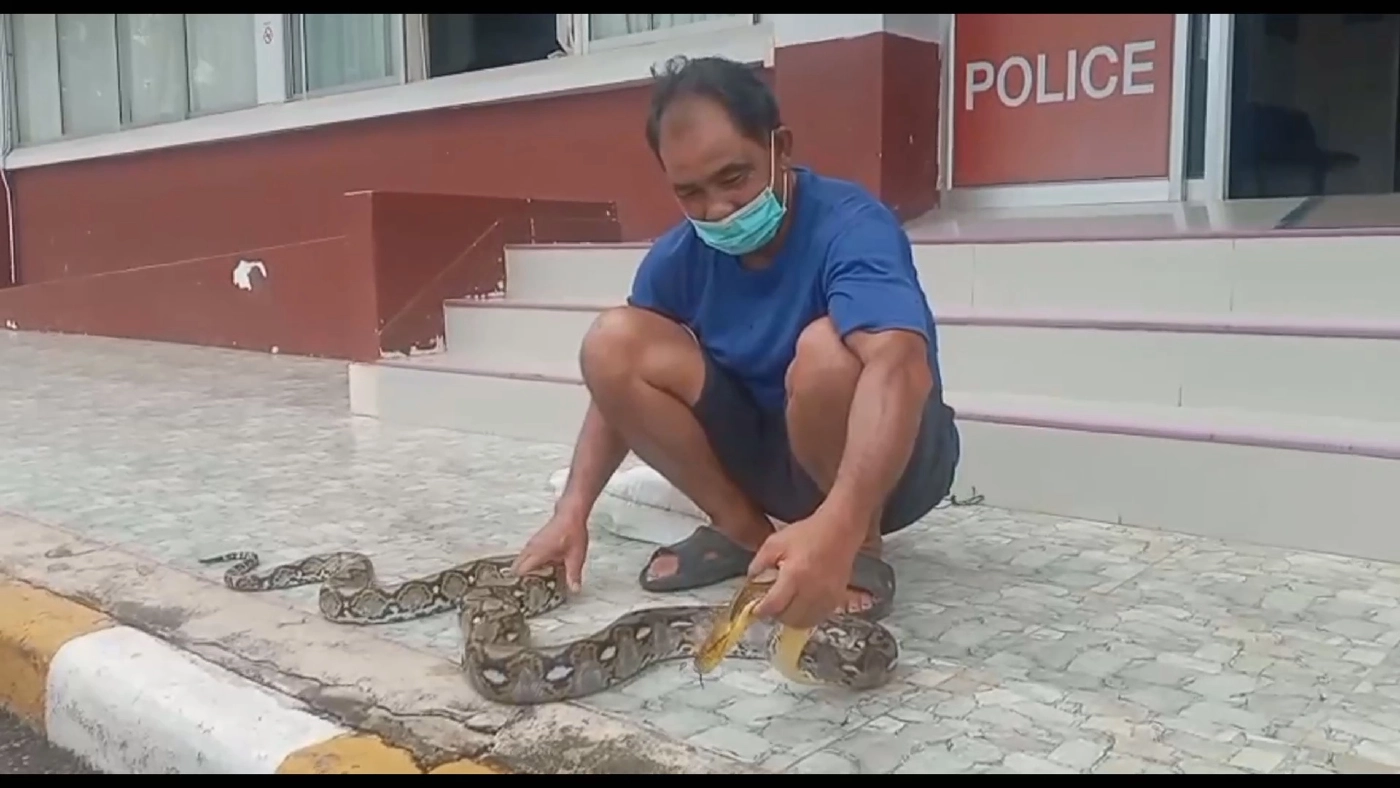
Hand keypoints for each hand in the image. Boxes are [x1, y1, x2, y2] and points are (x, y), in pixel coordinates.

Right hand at [512, 510, 588, 592]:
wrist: (571, 513)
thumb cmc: (572, 531)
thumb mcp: (575, 557)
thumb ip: (573, 574)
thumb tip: (574, 589)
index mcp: (537, 553)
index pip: (519, 571)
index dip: (520, 582)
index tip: (524, 592)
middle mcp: (531, 548)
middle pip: (516, 566)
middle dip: (520, 578)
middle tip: (528, 589)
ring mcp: (532, 543)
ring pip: (521, 560)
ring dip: (526, 570)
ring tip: (535, 581)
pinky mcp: (537, 541)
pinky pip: (527, 554)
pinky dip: (530, 563)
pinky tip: (542, 569)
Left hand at [748, 510, 862, 628]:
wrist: (840, 530)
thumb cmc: (807, 534)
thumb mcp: (774, 543)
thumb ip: (758, 564)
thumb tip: (750, 582)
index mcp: (794, 575)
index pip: (774, 605)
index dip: (761, 610)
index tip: (755, 610)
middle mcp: (812, 590)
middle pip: (789, 618)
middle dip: (776, 614)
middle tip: (771, 605)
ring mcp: (826, 597)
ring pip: (805, 623)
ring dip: (792, 619)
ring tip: (786, 606)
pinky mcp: (837, 599)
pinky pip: (819, 618)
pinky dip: (807, 617)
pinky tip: (802, 605)